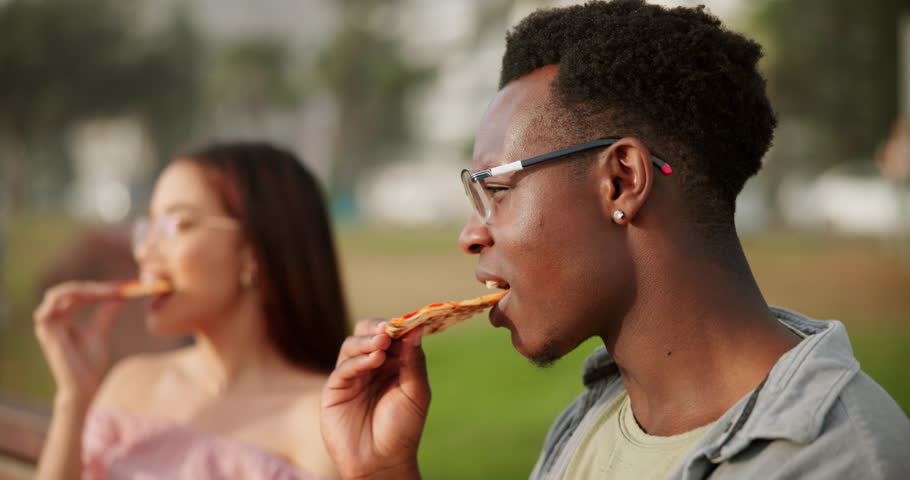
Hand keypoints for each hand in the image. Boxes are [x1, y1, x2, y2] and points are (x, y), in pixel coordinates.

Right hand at [33, 281, 123, 403]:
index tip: (124, 287)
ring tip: (109, 293)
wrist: (85, 385)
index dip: (99, 288)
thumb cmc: (90, 362)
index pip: (77, 294)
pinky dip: (74, 296)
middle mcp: (50, 319)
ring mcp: (46, 324)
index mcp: (61, 318)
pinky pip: (55, 303)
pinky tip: (96, 298)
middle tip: (118, 288)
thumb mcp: (100, 330)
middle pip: (69, 290)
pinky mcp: (46, 330)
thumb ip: (106, 311)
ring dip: (85, 289)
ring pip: (60, 293)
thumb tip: (120, 293)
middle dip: (94, 287)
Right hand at [320, 319, 429, 479]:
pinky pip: (343, 367)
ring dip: (367, 341)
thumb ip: (414, 360)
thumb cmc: (402, 429)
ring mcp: (352, 376)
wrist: (382, 462)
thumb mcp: (416, 392)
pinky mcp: (335, 389)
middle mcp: (371, 366)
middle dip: (377, 327)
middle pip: (366, 333)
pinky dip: (358, 360)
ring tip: (382, 344)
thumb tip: (416, 327)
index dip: (397, 326)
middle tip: (388, 330)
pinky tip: (374, 361)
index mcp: (393, 364)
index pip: (391, 335)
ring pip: (352, 345)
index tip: (406, 321)